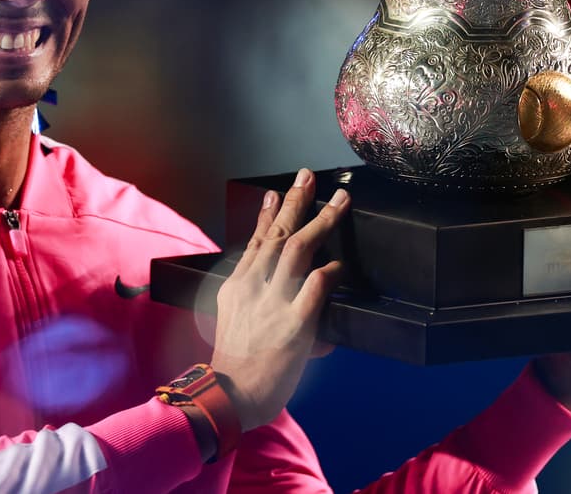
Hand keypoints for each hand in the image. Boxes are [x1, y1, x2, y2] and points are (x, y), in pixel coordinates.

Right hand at [211, 168, 348, 432]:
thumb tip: (285, 289)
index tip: (278, 191)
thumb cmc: (236, 363)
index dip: (268, 213)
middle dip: (297, 202)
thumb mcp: (235, 320)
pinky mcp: (294, 324)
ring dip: (321, 222)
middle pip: (277, 234)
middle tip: (311, 177)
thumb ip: (257, 299)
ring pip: (298, 249)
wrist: (231, 395)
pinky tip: (339, 264)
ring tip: (339, 202)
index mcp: (237, 286)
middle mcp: (253, 287)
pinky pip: (315, 288)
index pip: (255, 240)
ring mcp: (273, 303)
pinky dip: (329, 272)